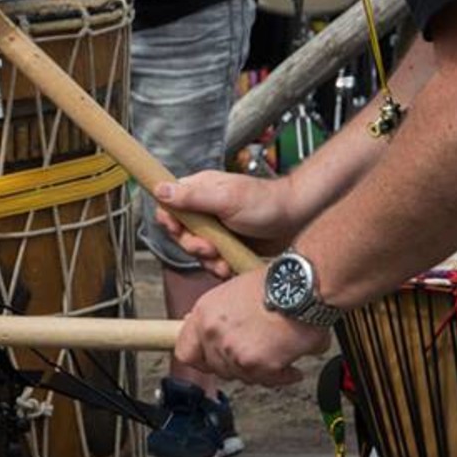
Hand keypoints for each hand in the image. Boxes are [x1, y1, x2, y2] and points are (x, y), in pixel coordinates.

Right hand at [155, 171, 297, 277]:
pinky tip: (229, 265)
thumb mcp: (226, 199)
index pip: (169, 206)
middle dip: (192, 245)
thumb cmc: (266, 202)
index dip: (169, 221)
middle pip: (180, 234)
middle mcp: (205, 210)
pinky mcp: (227, 246)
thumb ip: (192, 197)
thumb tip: (160, 189)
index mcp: (200, 191)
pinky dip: (219, 267)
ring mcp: (216, 230)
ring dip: (208, 260)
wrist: (296, 219)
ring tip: (222, 258)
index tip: (178, 230)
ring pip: (196, 251)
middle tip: (208, 247)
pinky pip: (213, 262)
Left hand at [174, 269, 329, 387]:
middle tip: (255, 356)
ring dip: (262, 371)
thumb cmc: (276, 283)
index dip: (202, 359)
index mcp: (204, 314)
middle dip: (238, 365)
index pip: (185, 351)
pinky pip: (269, 380)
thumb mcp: (235, 292)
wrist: (302, 287)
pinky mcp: (257, 365)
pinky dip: (283, 376)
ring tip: (278, 357)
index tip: (212, 361)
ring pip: (244, 377)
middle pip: (218, 368)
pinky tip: (292, 366)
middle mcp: (213, 334)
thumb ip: (220, 317)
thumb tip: (215, 330)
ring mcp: (233, 351)